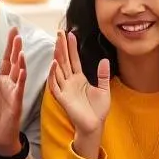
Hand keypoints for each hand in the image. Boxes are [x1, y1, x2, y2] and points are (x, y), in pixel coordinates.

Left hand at [0, 27, 26, 155]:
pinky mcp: (16, 102)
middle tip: (17, 32)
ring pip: (18, 72)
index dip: (8, 48)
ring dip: (19, 60)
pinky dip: (20, 77)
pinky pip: (19, 87)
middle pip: (13, 62)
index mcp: (0, 83)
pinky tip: (21, 67)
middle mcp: (9, 85)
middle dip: (15, 47)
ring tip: (20, 47)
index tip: (12, 33)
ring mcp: (14, 93)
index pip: (5, 62)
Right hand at [47, 30, 109, 147]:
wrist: (95, 126)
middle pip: (64, 61)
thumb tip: (104, 60)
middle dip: (62, 47)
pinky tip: (54, 64)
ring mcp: (65, 89)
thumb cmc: (98, 111)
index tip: (70, 34)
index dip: (72, 47)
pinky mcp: (62, 98)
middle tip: (59, 32)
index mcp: (78, 79)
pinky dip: (53, 75)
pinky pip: (55, 85)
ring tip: (57, 43)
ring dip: (57, 57)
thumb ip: (102, 75)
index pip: (73, 60)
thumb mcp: (104, 89)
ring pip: (58, 70)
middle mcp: (69, 82)